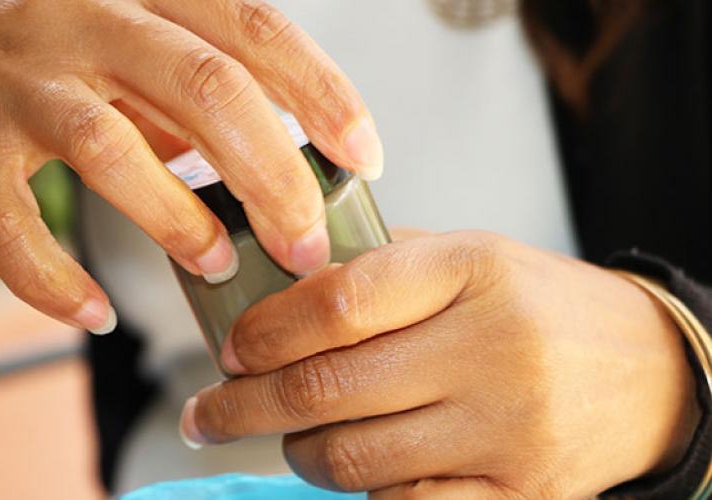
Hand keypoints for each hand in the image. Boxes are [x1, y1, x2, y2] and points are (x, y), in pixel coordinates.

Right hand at [0, 0, 381, 331]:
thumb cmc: (35, 30)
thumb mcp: (128, 31)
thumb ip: (192, 88)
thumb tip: (266, 163)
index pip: (256, 30)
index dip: (322, 96)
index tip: (363, 157)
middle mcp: (84, 24)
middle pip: (206, 90)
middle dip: (273, 176)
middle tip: (306, 243)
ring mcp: (21, 84)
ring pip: (113, 150)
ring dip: (177, 220)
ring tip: (215, 264)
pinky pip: (9, 225)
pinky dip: (53, 281)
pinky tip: (94, 313)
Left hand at [181, 231, 699, 497]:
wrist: (644, 372)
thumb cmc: (535, 307)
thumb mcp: (466, 258)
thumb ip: (375, 271)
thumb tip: (270, 299)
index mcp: (471, 271)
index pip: (339, 301)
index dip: (265, 330)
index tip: (230, 348)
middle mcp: (492, 349)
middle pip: (329, 388)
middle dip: (244, 406)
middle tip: (207, 412)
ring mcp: (509, 431)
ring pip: (355, 459)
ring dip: (296, 452)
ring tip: (285, 435)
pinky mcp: (522, 493)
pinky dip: (358, 491)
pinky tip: (349, 465)